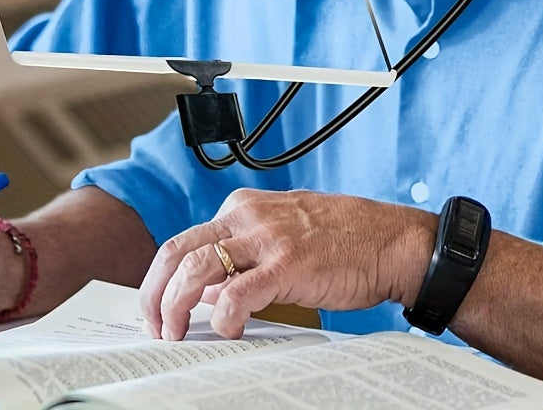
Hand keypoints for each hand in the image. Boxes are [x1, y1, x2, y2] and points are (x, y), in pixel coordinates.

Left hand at [140, 188, 435, 340]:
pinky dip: (223, 317)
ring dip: (175, 306)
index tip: (158, 309)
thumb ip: (242, 254)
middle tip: (154, 327)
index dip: (162, 280)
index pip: (184, 241)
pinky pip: (238, 293)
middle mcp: (247, 216)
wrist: (389, 240)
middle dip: (154, 293)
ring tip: (174, 334)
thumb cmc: (340, 239)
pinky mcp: (287, 264)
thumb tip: (207, 289)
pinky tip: (228, 330)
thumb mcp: (280, 233)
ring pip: (196, 268)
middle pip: (177, 251)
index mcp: (242, 207)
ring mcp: (266, 238)